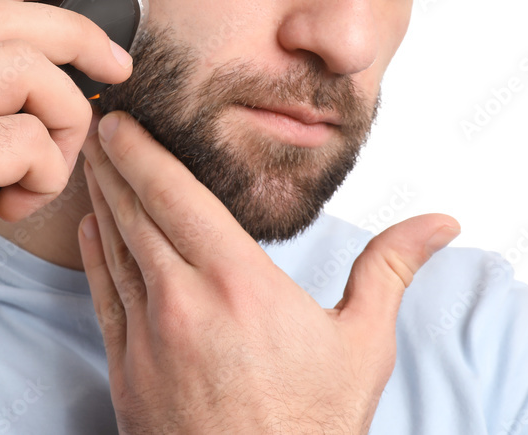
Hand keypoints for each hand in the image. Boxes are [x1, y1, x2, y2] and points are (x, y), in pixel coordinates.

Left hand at [78, 111, 459, 434]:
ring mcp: (148, 336)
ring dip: (101, 200)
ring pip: (114, 249)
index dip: (142, 152)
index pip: (176, 196)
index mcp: (239, 283)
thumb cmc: (313, 425)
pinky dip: (93, 255)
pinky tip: (88, 228)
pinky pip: (103, 296)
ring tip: (92, 167)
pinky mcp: (126, 370)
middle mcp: (183, 301)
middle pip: (136, 212)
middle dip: (114, 164)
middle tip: (97, 129)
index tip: (122, 122)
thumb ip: (388, 270)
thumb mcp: (363, 345)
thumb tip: (439, 223)